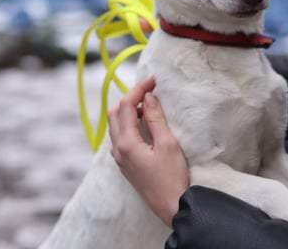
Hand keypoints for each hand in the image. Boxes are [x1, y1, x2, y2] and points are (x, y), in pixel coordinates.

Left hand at [108, 76, 189, 225]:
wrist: (171, 206)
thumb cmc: (172, 177)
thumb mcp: (168, 144)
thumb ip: (155, 119)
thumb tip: (148, 97)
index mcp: (126, 143)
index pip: (126, 106)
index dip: (138, 89)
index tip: (153, 80)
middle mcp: (118, 150)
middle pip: (115, 113)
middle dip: (130, 98)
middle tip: (150, 91)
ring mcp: (120, 158)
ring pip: (115, 125)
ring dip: (129, 111)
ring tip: (149, 105)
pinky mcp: (125, 164)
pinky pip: (120, 136)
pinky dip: (129, 123)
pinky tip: (145, 124)